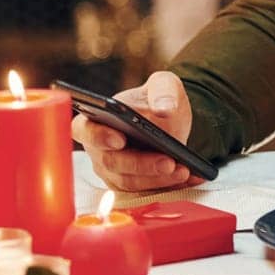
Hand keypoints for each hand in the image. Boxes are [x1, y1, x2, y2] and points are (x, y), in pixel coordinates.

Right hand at [71, 71, 206, 191]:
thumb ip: (163, 91)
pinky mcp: (129, 184)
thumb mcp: (164, 85)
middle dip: (142, 164)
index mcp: (95, 119)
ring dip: (158, 178)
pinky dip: (169, 185)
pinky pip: (146, 190)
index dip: (99, 137)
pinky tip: (191, 176)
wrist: (170, 119)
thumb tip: (164, 108)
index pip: (84, 130)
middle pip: (112, 162)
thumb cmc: (157, 99)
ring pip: (130, 181)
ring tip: (183, 170)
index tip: (120, 139)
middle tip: (168, 161)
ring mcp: (112, 169)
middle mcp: (99, 148)